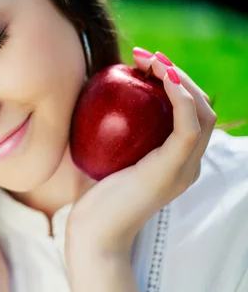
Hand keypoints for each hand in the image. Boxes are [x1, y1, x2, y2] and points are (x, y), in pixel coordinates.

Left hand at [66, 50, 216, 257]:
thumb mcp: (103, 157)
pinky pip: (188, 128)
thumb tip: (88, 98)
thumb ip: (107, 133)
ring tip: (153, 61)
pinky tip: (162, 80)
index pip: (189, 113)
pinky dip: (180, 99)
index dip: (173, 83)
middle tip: (147, 57)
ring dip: (180, 80)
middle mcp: (187, 164)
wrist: (92, 234)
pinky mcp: (172, 171)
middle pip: (201, 108)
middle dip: (178, 74)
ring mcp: (183, 168)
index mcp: (174, 161)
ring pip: (202, 113)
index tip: (143, 63)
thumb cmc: (91, 198)